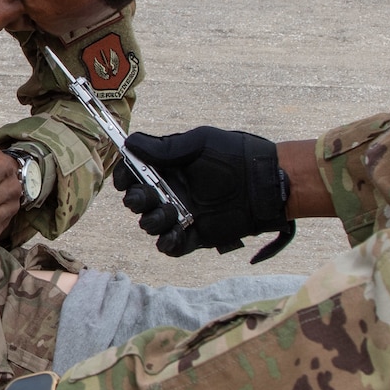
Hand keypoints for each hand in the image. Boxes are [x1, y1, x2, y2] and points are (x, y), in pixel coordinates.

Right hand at [114, 127, 291, 257]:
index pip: (135, 174)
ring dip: (153, 221)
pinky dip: (168, 244)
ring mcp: (182, 215)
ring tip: (170, 214)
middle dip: (135, 201)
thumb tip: (129, 143)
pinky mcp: (196, 236)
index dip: (125, 178)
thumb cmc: (235, 155)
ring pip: (151, 225)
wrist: (265, 182)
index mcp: (168, 168)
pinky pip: (172, 246)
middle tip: (144, 198)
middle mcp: (171, 192)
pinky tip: (176, 234)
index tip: (124, 180)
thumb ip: (164, 148)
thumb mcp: (199, 144)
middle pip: (138, 201)